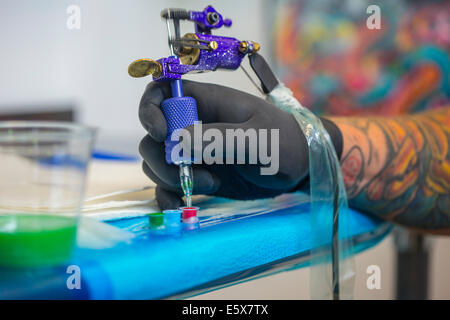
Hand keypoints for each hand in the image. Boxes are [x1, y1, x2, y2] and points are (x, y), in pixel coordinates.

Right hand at [138, 80, 340, 209]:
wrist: (301, 168)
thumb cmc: (285, 143)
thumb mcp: (257, 139)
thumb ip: (218, 138)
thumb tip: (175, 140)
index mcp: (208, 103)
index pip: (162, 92)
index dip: (150, 108)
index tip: (160, 133)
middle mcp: (195, 126)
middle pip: (153, 136)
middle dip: (162, 157)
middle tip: (193, 171)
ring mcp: (195, 153)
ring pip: (158, 162)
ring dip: (171, 179)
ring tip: (211, 185)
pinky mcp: (199, 175)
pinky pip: (169, 185)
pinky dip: (168, 196)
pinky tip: (182, 207)